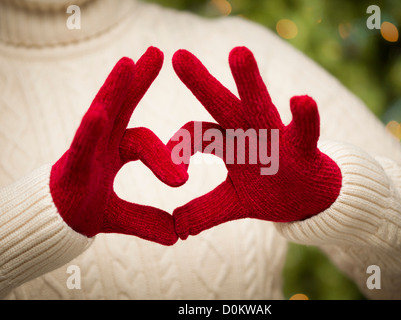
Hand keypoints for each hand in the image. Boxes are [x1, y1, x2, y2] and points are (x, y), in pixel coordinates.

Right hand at [50, 47, 187, 245]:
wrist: (53, 223)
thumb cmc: (86, 208)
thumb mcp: (123, 216)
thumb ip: (147, 220)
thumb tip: (176, 236)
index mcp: (116, 150)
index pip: (143, 139)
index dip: (165, 157)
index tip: (184, 180)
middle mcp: (101, 143)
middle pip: (122, 106)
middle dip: (137, 80)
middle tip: (156, 53)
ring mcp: (84, 150)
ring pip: (100, 114)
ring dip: (114, 90)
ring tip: (128, 64)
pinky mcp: (70, 167)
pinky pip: (81, 145)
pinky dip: (90, 131)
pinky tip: (99, 113)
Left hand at [168, 46, 341, 239]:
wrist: (309, 199)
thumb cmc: (268, 192)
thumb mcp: (232, 204)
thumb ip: (204, 212)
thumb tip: (175, 231)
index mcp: (229, 145)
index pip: (197, 134)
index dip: (178, 145)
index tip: (168, 162)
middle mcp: (249, 134)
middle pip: (222, 106)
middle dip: (201, 82)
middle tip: (178, 55)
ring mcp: (277, 138)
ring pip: (261, 107)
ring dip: (249, 83)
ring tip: (237, 52)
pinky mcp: (305, 148)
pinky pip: (305, 131)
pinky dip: (304, 117)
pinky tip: (300, 99)